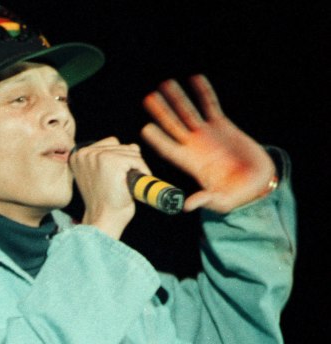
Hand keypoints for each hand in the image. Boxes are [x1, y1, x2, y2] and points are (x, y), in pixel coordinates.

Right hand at [70, 137, 151, 238]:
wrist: (103, 220)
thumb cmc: (104, 202)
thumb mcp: (102, 175)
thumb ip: (113, 157)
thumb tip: (133, 146)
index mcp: (79, 156)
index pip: (109, 144)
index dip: (118, 161)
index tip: (112, 179)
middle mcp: (86, 153)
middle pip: (121, 146)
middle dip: (127, 164)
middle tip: (118, 185)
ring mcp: (100, 156)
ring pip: (131, 152)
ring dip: (134, 169)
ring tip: (123, 186)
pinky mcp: (114, 162)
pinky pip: (137, 160)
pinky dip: (142, 172)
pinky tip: (131, 186)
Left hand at [141, 75, 276, 212]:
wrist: (256, 181)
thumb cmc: (236, 195)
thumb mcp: (221, 201)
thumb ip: (205, 200)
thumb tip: (187, 206)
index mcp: (191, 164)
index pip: (169, 150)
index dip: (158, 140)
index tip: (145, 129)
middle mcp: (194, 147)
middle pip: (173, 126)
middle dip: (161, 112)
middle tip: (148, 99)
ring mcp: (207, 135)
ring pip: (189, 112)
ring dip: (178, 98)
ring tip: (166, 83)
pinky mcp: (223, 126)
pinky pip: (211, 105)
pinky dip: (204, 93)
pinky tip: (195, 79)